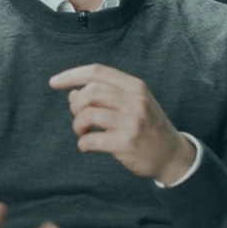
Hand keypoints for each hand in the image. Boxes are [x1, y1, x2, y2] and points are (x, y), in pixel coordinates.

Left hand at [49, 64, 195, 184]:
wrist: (172, 155)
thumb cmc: (148, 127)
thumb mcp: (133, 103)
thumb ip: (106, 95)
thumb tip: (72, 93)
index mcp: (135, 86)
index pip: (97, 72)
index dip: (72, 75)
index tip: (53, 83)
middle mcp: (135, 101)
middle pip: (90, 91)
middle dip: (75, 105)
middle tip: (78, 118)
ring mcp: (131, 122)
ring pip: (88, 115)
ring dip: (77, 126)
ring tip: (82, 133)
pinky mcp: (126, 143)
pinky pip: (91, 140)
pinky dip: (82, 144)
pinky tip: (87, 146)